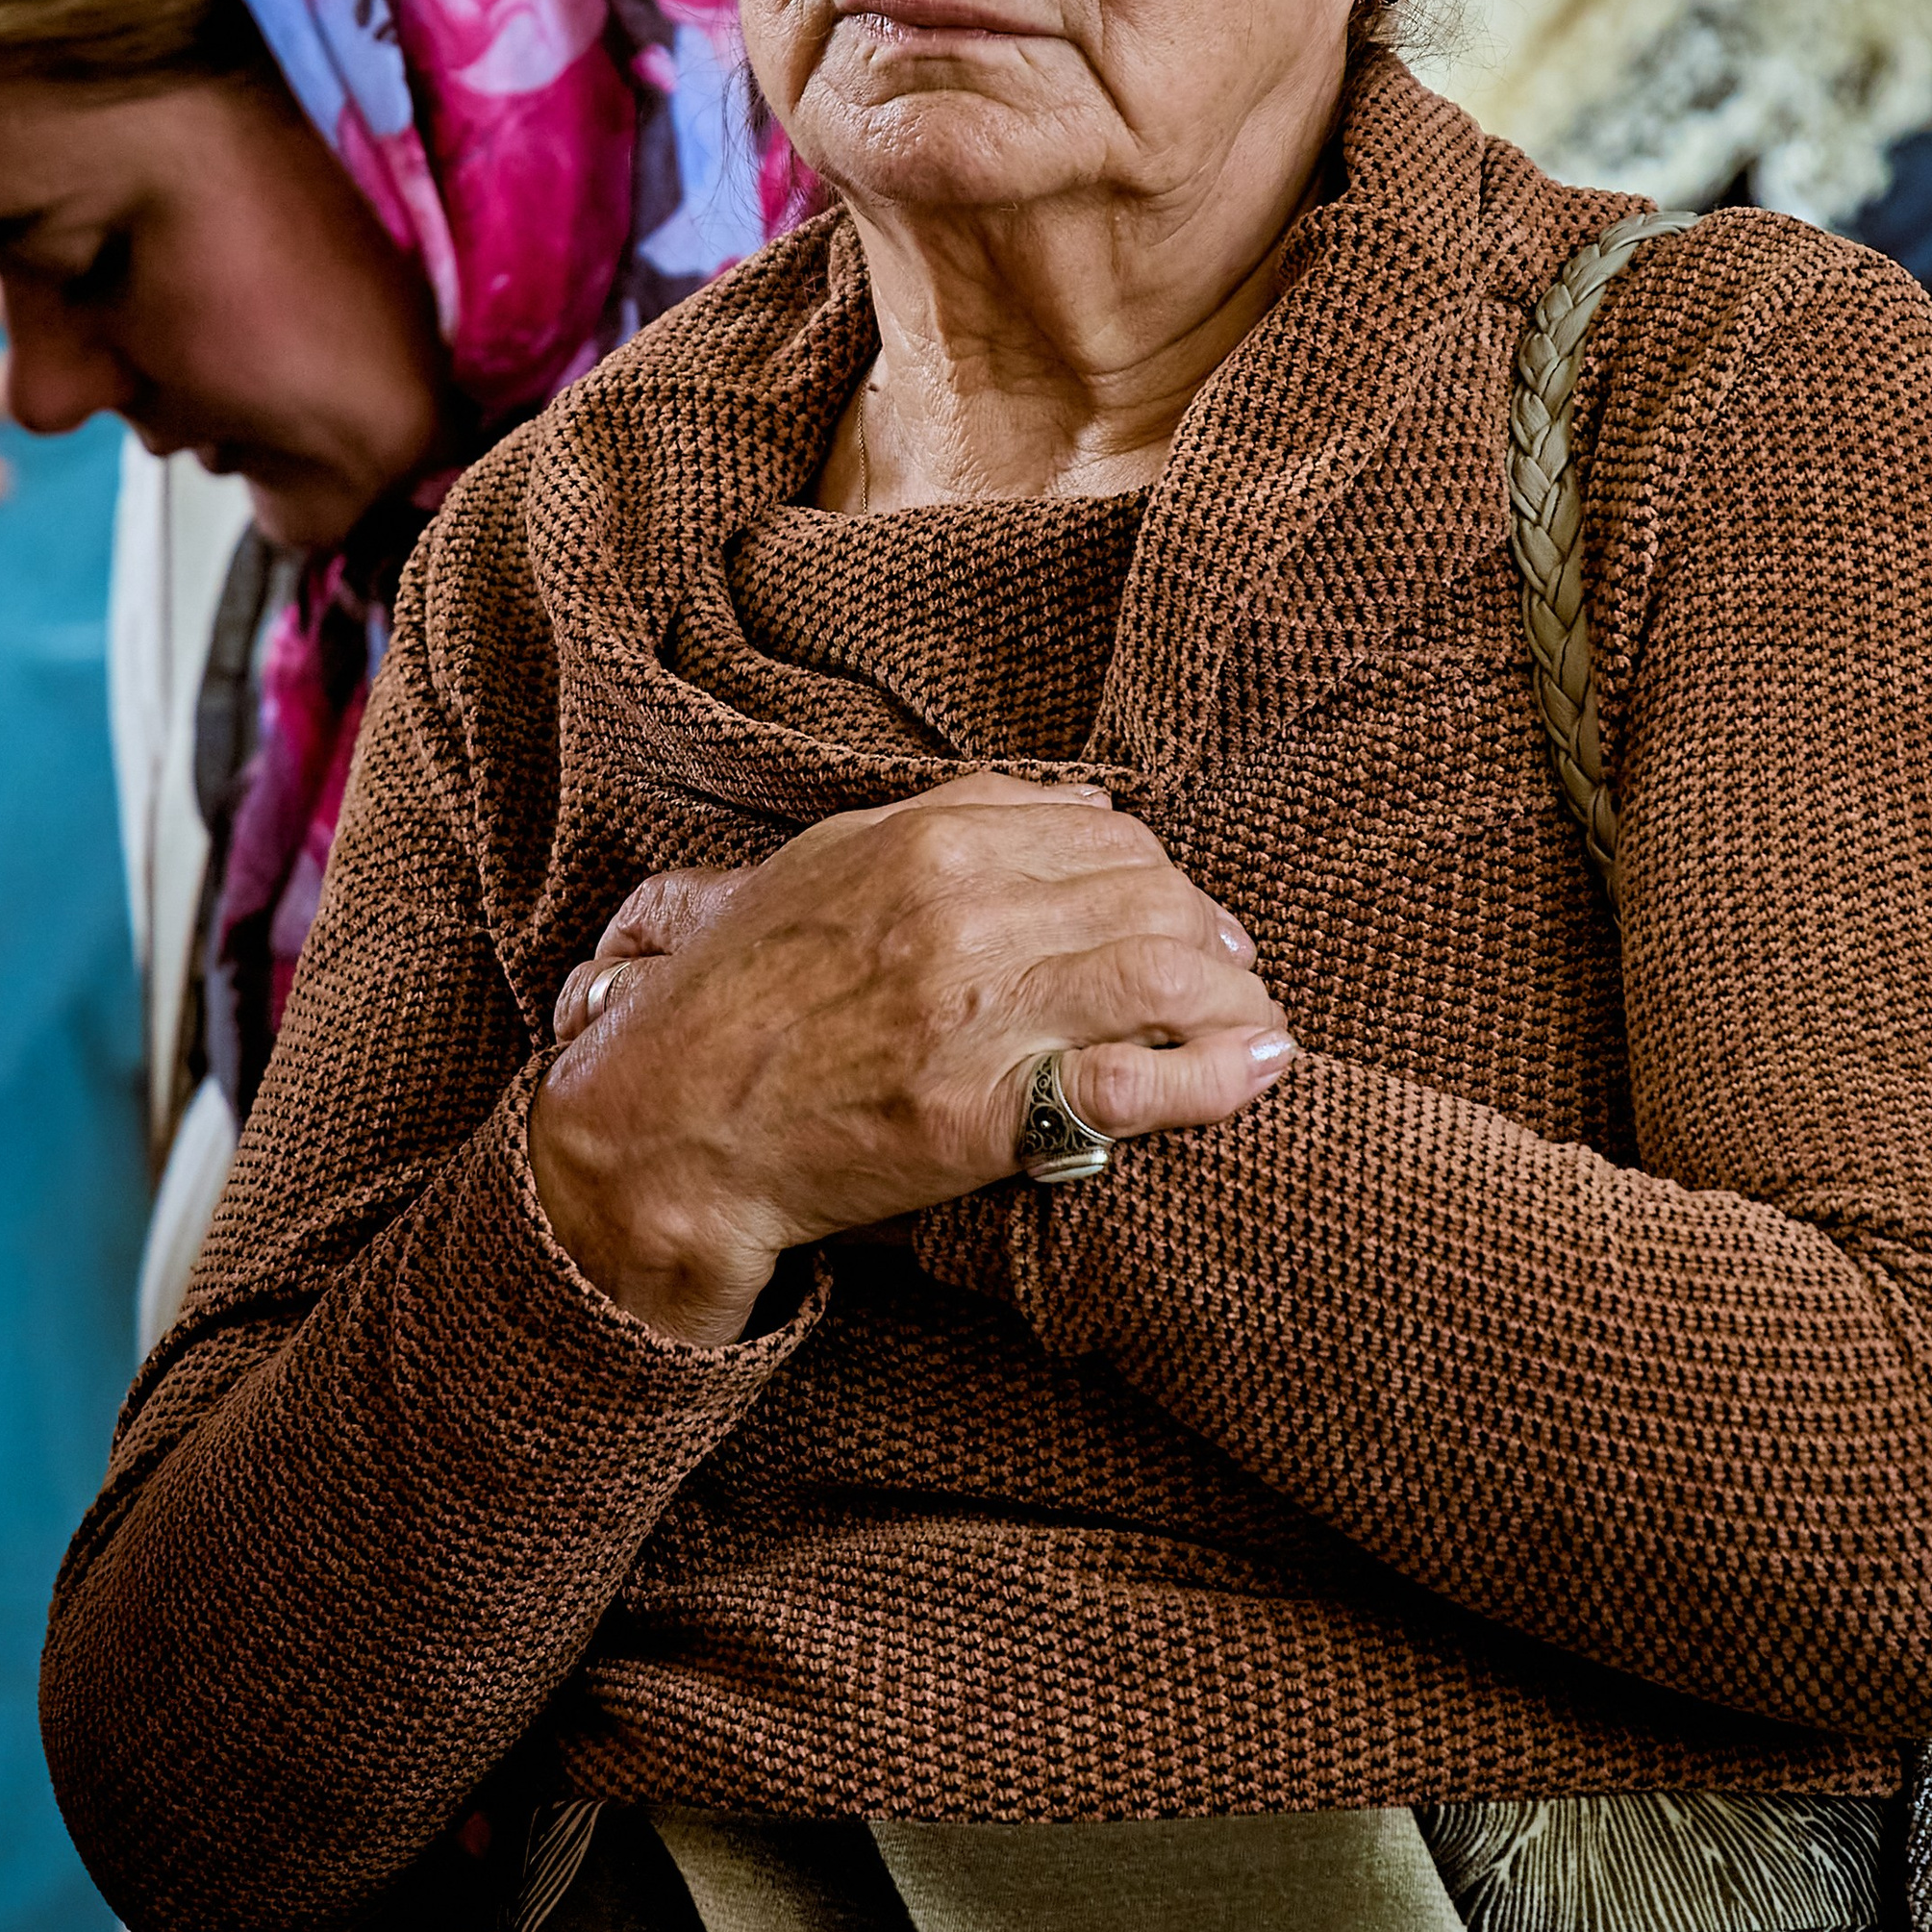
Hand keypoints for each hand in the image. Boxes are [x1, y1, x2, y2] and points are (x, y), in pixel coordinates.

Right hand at [533, 771, 1293, 1343]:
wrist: (669, 1122)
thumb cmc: (745, 992)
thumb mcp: (833, 862)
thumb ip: (956, 820)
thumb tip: (1086, 809)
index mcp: (929, 840)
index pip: (1110, 836)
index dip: (1166, 876)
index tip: (1186, 916)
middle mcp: (962, 912)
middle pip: (1153, 899)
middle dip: (1212, 936)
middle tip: (1234, 975)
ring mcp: (976, 1013)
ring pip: (1167, 977)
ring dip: (1237, 1001)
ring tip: (1257, 1025)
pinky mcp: (983, 1114)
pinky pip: (1139, 1082)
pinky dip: (1221, 1075)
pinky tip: (1262, 1072)